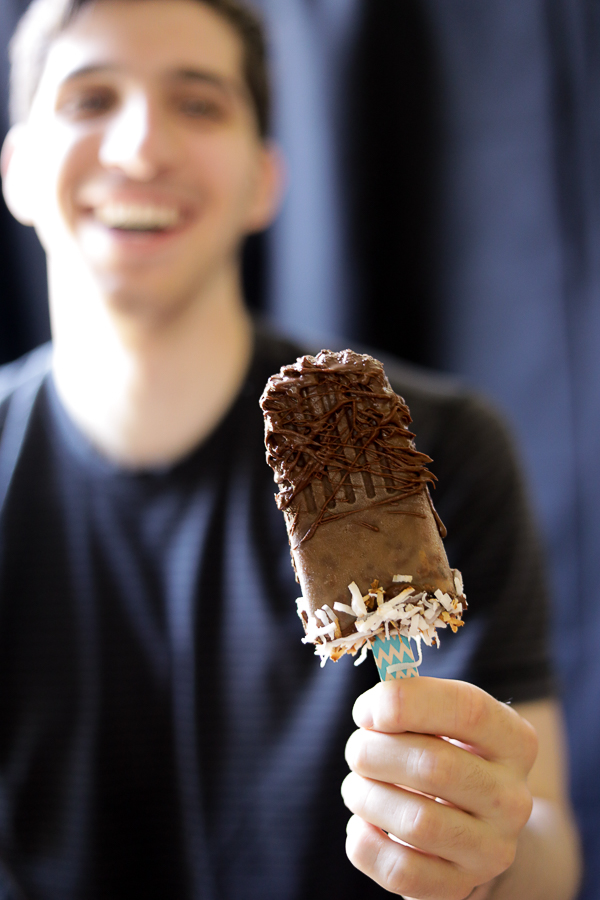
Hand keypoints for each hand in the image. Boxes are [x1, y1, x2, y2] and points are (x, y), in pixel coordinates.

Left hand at [342, 678, 537, 899]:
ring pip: (416, 822)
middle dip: (375, 752)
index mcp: (514, 741)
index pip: (466, 709)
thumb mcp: (442, 720)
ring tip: (357, 786)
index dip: (406, 702)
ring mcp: (493, 849)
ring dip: (365, 797)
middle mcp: (513, 797)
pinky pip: (401, 870)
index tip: (365, 710)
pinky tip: (363, 824)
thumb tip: (373, 709)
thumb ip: (410, 702)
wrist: (472, 829)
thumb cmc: (445, 755)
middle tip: (356, 749)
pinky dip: (365, 843)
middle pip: (433, 766)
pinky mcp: (460, 886)